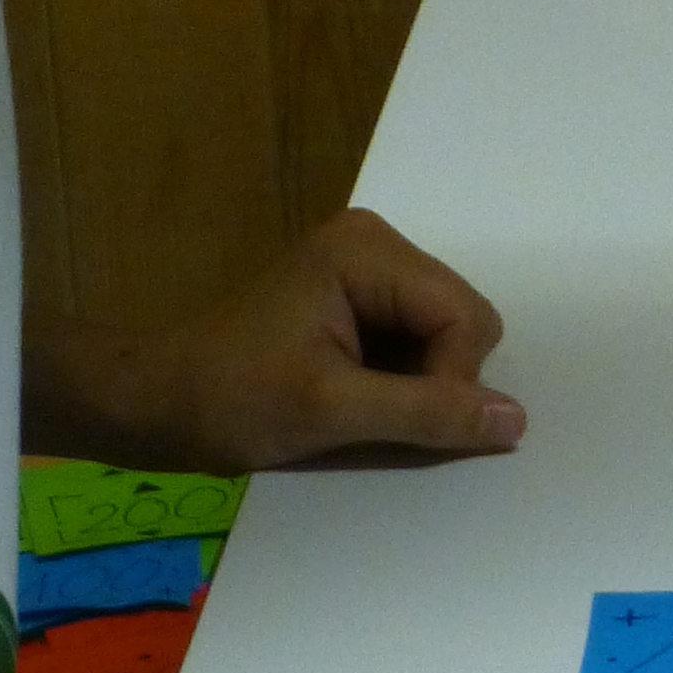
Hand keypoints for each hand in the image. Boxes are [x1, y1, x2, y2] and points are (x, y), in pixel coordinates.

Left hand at [35, 208, 524, 470]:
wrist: (157, 402)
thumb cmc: (232, 400)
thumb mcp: (331, 411)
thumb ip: (425, 412)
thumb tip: (514, 420)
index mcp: (368, 250)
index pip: (465, 318)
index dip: (453, 381)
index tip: (403, 426)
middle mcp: (375, 246)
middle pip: (461, 323)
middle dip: (437, 381)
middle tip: (373, 415)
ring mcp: (366, 273)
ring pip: (444, 340)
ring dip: (418, 387)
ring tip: (359, 410)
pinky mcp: (356, 305)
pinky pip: (415, 346)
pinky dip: (401, 384)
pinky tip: (359, 403)